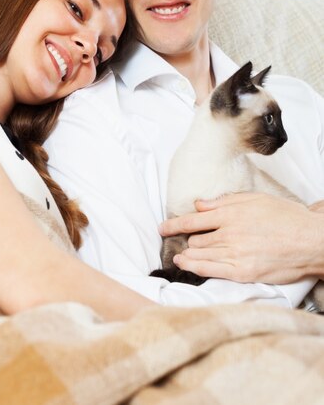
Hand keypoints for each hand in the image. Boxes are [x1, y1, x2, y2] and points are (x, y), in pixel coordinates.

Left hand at [158, 193, 323, 283]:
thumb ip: (223, 202)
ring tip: (179, 256)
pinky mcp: (242, 272)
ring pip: (200, 255)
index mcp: (229, 214)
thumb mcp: (254, 200)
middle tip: (182, 243)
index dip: (174, 224)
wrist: (310, 241)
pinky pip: (211, 271)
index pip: (193, 220)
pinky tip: (187, 264)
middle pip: (196, 239)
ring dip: (187, 255)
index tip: (163, 227)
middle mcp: (228, 234)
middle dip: (189, 240)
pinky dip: (196, 267)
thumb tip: (199, 204)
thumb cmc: (285, 217)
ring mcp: (234, 254)